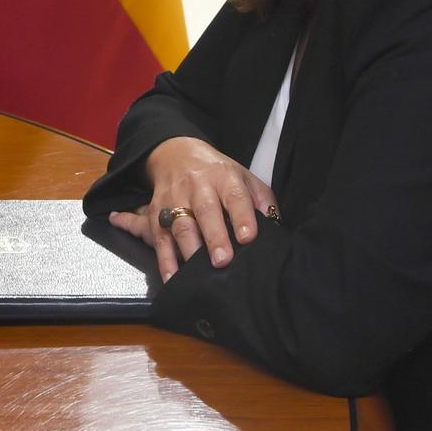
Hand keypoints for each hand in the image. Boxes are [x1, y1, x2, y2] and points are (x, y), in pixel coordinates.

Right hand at [107, 135, 275, 279]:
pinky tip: (172, 276)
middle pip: (205, 210)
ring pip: (180, 225)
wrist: (176, 154)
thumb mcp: (243, 176)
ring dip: (189, 249)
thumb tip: (275, 228)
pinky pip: (159, 238)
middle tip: (222, 260)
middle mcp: (197, 186)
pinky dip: (165, 259)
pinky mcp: (156, 213)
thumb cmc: (215, 173)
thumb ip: (262, 200)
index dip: (242, 216)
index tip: (248, 237)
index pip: (235, 196)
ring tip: (198, 272)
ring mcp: (174, 199)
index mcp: (223, 177)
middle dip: (214, 236)